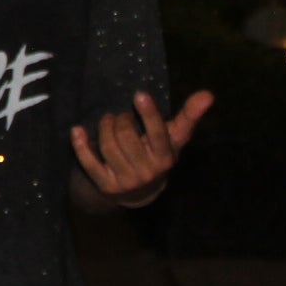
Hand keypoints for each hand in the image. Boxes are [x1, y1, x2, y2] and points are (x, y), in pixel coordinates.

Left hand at [71, 90, 211, 209]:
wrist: (140, 191)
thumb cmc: (158, 154)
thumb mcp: (174, 138)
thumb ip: (189, 116)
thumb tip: (208, 94)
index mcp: (165, 157)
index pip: (158, 134)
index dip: (149, 114)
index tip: (139, 95)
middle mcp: (147, 171)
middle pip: (127, 137)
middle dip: (121, 119)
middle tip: (120, 115)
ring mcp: (125, 180)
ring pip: (108, 147)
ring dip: (104, 127)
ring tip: (107, 120)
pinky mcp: (105, 185)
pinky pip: (89, 163)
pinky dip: (81, 145)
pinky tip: (77, 131)